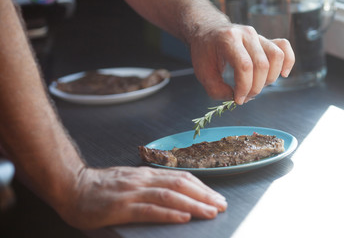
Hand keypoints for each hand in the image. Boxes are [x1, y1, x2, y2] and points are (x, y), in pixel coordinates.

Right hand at [59, 166, 226, 228]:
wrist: (73, 186)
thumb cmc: (101, 187)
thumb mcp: (129, 181)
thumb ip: (149, 186)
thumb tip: (172, 195)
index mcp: (146, 175)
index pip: (181, 178)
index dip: (201, 187)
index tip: (216, 196)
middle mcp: (143, 180)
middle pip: (180, 185)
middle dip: (204, 195)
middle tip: (222, 205)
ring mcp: (133, 193)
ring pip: (169, 196)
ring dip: (193, 204)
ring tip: (211, 212)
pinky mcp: (122, 207)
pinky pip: (150, 210)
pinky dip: (169, 214)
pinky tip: (183, 218)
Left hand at [189, 24, 294, 104]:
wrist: (207, 31)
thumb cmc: (204, 53)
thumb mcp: (203, 74)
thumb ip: (218, 90)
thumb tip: (239, 98)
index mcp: (228, 40)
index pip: (245, 66)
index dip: (244, 87)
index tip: (238, 99)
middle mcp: (246, 34)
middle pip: (262, 65)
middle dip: (255, 88)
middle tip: (244, 97)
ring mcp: (257, 35)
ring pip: (276, 56)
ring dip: (270, 78)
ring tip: (256, 87)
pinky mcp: (265, 39)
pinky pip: (283, 47)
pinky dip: (288, 61)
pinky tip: (282, 74)